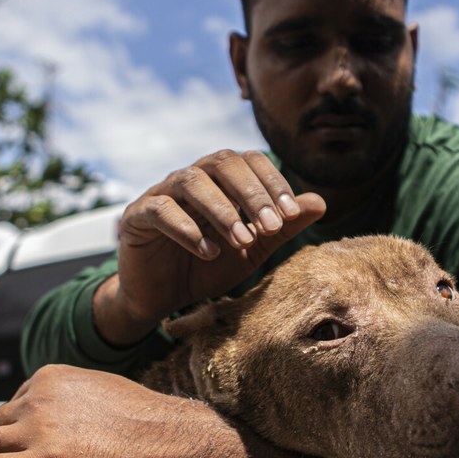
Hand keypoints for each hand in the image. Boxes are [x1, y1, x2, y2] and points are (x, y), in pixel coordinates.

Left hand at [0, 365, 298, 457]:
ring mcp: (39, 430)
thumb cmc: (148, 425)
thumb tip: (54, 418)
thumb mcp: (101, 394)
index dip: (4, 434)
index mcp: (51, 377)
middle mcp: (38, 397)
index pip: (8, 406)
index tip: (2, 451)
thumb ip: (69, 401)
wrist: (177, 443)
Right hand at [97, 150, 325, 345]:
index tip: (292, 213)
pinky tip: (208, 252)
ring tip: (242, 240)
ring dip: (221, 209)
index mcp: (220, 179)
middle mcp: (191, 178)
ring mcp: (162, 193)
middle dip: (252, 194)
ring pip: (191, 181)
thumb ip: (282, 226)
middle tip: (272, 226)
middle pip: (222, 162)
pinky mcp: (137, 215)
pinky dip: (187, 229)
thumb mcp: (252, 249)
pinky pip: (161, 210)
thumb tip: (321, 202)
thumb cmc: (208, 265)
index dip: (273, 182)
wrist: (162, 296)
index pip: (250, 161)